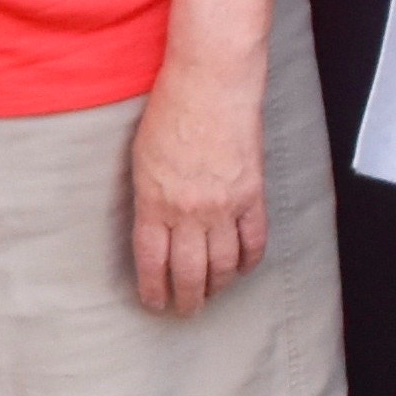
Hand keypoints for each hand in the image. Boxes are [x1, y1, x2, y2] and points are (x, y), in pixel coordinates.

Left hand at [127, 59, 266, 314]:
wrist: (210, 84)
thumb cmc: (170, 111)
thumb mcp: (141, 158)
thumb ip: (148, 198)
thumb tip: (154, 230)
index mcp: (153, 203)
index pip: (152, 263)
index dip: (153, 290)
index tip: (154, 304)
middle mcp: (188, 212)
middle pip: (189, 273)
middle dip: (186, 299)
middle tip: (185, 311)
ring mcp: (223, 206)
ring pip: (223, 265)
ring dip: (217, 286)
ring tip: (212, 295)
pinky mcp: (252, 195)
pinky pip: (254, 241)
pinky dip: (249, 261)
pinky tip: (242, 269)